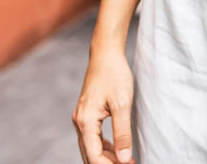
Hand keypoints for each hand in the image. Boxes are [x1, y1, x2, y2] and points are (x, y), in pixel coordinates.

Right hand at [72, 48, 135, 163]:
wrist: (106, 54)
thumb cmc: (115, 75)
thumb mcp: (123, 103)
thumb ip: (122, 132)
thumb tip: (124, 159)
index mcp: (85, 122)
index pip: (94, 157)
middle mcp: (79, 122)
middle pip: (90, 155)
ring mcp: (82, 118)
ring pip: (91, 147)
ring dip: (106, 157)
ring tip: (126, 161)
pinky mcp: (87, 114)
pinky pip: (93, 137)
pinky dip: (104, 146)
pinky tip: (117, 149)